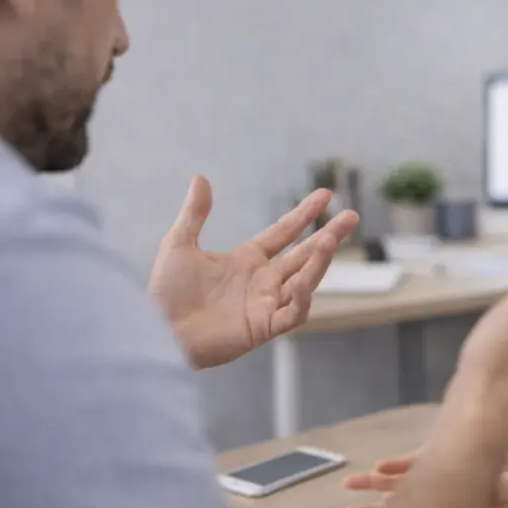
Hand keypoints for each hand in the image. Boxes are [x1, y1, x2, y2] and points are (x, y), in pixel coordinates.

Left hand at [148, 175, 358, 367]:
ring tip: (328, 242)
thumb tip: (200, 177)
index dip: (304, 214)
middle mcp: (262, 280)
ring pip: (305, 281)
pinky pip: (293, 313)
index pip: (284, 233)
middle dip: (329, 236)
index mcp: (247, 260)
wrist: (156, 330)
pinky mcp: (263, 328)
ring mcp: (266, 304)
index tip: (325, 195)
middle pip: (304, 255)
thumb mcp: (179, 244)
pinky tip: (301, 280)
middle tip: (352, 216)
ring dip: (319, 263)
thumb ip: (195, 213)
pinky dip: (301, 298)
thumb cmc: (165, 293)